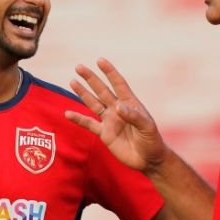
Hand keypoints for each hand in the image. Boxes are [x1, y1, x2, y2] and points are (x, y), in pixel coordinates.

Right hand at [65, 58, 165, 173]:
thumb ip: (133, 116)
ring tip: (73, 81)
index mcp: (130, 103)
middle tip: (79, 67)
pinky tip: (68, 113)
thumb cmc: (152, 141)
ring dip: (83, 93)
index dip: (110, 72)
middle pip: (102, 90)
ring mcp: (110, 121)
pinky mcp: (104, 134)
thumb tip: (118, 107)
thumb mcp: (146, 127)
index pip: (118, 84)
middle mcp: (118, 109)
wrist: (149, 159)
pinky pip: (89, 124)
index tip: (100, 60)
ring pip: (93, 104)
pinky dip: (78, 119)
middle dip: (91, 79)